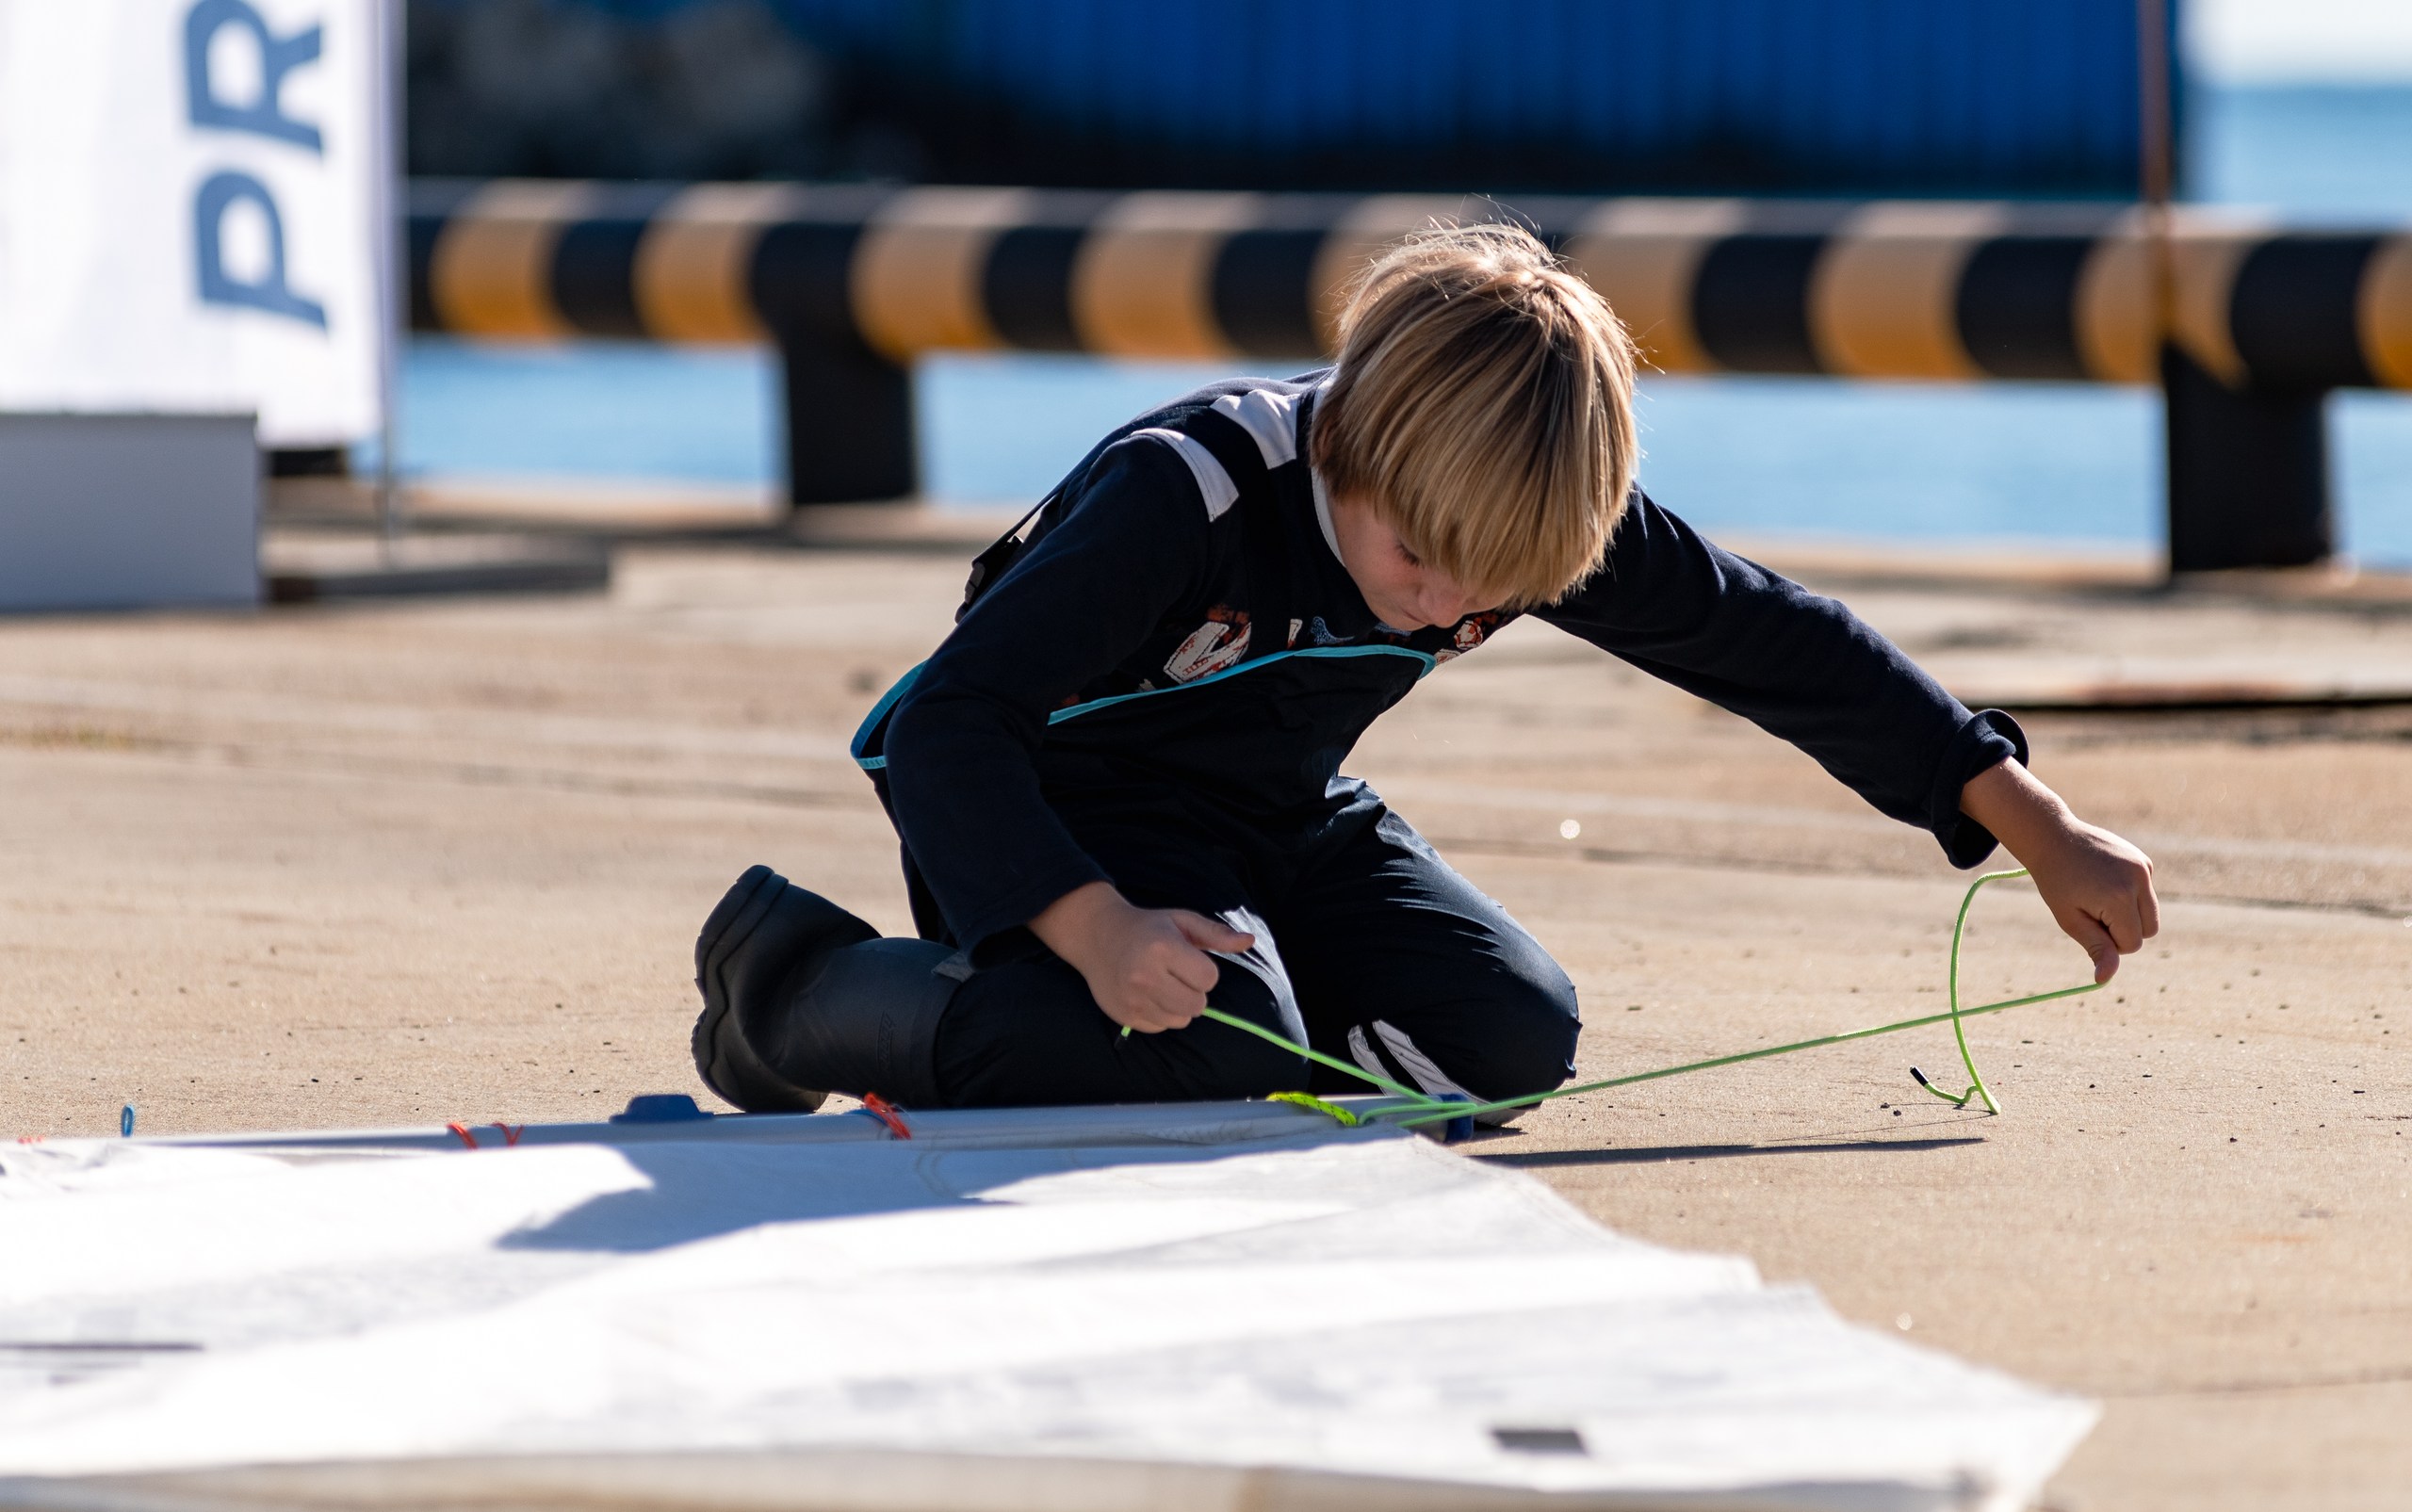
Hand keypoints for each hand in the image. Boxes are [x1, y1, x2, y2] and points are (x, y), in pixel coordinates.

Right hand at [1029, 881, 1255, 1032]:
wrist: (1097, 936)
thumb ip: (1217, 934)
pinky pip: (1161, 1027)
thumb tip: (1250, 941)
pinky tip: (1148, 994)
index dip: (1203, 970)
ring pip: (1181, 1019)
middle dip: (1194, 990)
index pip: (1209, 979)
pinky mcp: (1124, 1016)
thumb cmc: (1148, 927)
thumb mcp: (1182, 921)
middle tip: (1176, 974)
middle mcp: (1145, 976)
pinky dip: (1161, 1014)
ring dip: (1179, 1005)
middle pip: (1198, 1004)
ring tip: (1162, 984)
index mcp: (1163, 948)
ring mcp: (1132, 999)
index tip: (1187, 959)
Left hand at [1960, 758, 2159, 982]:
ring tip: (2098, 895)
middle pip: (2149, 931)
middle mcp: (2139, 880)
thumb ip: (2094, 947)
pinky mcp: (2144, 861)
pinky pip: (2146, 894)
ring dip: (2128, 914)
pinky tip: (2105, 879)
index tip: (2087, 920)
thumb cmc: (2056, 882)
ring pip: (2151, 915)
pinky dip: (2130, 895)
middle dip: (2123, 930)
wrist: (2052, 837)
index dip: (2108, 941)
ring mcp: (2144, 867)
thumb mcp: (2070, 919)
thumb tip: (2104, 980)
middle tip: (2092, 909)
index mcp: (2120, 897)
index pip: (2132, 944)